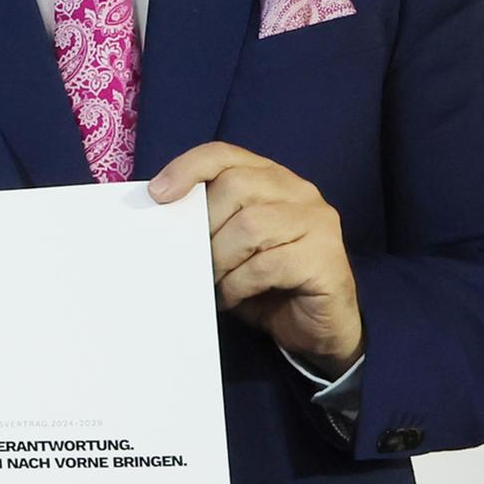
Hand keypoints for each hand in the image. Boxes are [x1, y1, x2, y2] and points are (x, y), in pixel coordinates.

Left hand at [149, 143, 361, 367]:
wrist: (316, 329)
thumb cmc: (265, 285)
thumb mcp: (228, 247)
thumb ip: (207, 225)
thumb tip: (159, 219)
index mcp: (271, 180)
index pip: (225, 154)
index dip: (189, 167)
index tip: (158, 195)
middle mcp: (299, 192)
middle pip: (236, 186)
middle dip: (204, 226)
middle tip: (193, 260)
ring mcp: (317, 222)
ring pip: (251, 225)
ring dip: (220, 259)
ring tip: (212, 282)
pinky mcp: (325, 257)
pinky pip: (267, 265)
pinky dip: (238, 285)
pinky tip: (232, 297)